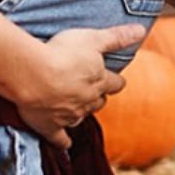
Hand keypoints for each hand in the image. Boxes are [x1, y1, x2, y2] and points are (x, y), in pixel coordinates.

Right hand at [16, 23, 144, 148]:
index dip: (115, 80)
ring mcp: (69, 115)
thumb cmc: (63, 53)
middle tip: (94, 90)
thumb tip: (141, 30)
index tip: (116, 80)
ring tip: (80, 106)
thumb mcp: (93, 38)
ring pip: (82, 116)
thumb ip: (117, 36)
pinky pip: (60, 138)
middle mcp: (88, 101)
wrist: (33, 76)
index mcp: (99, 80)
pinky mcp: (51, 126)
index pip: (115, 83)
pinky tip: (66, 144)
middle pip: (99, 101)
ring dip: (83, 112)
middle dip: (99, 96)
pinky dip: (63, 141)